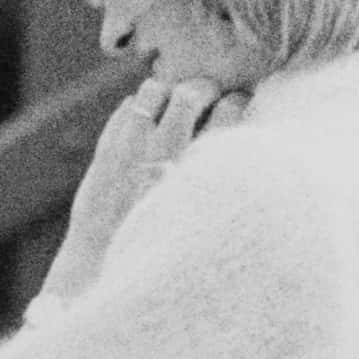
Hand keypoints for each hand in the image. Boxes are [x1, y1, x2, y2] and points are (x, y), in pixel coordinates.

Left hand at [46, 76, 240, 306]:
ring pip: (151, 90)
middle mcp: (165, 153)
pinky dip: (137, 110)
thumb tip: (253, 149)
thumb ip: (224, 178)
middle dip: (204, 88)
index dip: (237, 101)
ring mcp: (129, 149)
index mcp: (200, 170)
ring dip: (165, 92)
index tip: (238, 103)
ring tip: (171, 105)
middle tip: (208, 97)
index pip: (230, 109)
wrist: (108, 270)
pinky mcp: (105, 151)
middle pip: (192, 92)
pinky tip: (145, 125)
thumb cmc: (167, 248)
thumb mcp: (207, 217)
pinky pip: (125, 110)